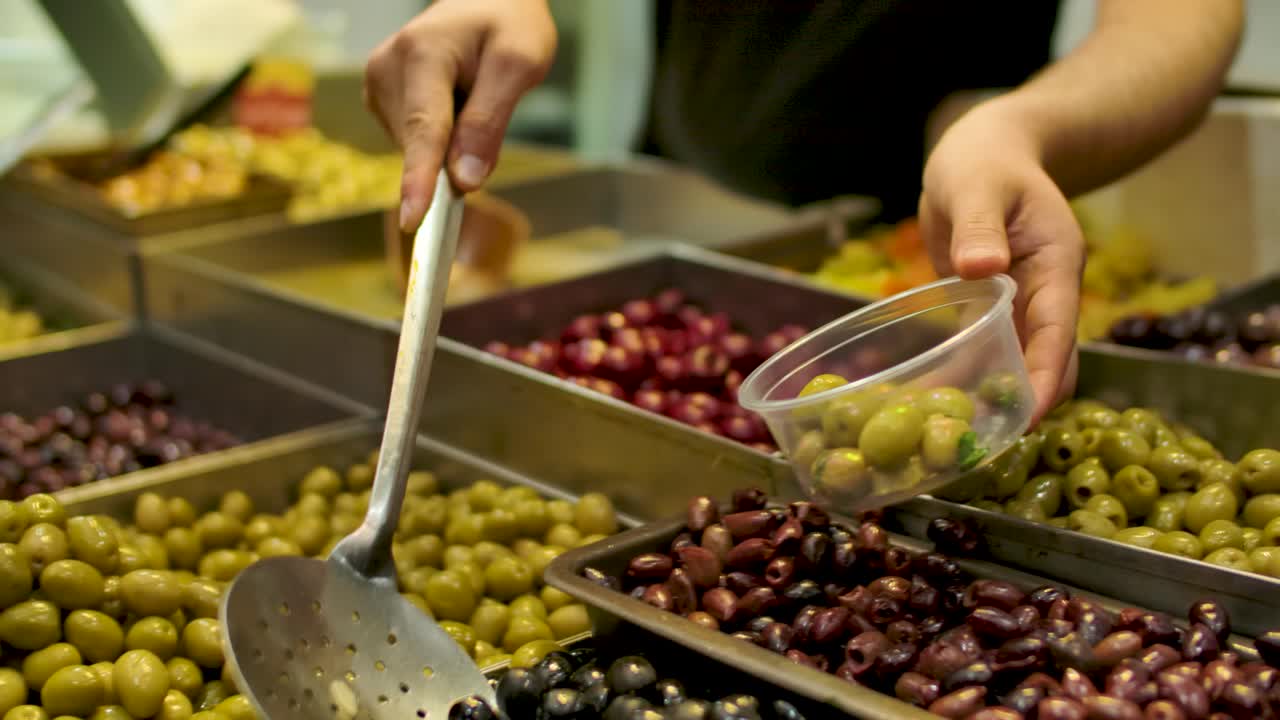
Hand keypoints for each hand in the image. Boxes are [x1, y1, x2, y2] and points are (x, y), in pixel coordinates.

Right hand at [365, 0, 556, 232]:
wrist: (486, 1)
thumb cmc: (507, 24)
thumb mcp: (519, 63)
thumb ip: (489, 121)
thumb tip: (465, 180)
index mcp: (422, 53)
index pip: (425, 129)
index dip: (420, 179)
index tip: (413, 220)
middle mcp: (388, 67)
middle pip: (423, 145)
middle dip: (456, 154)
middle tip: (490, 107)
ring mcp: (378, 83)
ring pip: (417, 148)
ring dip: (450, 142)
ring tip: (470, 92)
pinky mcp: (380, 97)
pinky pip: (414, 141)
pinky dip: (439, 137)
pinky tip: (454, 102)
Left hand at [918, 99, 1084, 423]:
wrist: (985, 151)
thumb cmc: (985, 160)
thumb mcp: (980, 185)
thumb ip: (981, 225)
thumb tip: (982, 268)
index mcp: (1055, 265)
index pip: (1058, 331)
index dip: (1044, 376)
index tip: (1029, 416)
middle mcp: (1043, 293)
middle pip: (1045, 362)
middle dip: (1022, 404)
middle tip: (981, 444)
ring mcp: (1018, 305)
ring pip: (1014, 365)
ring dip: (989, 399)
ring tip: (949, 439)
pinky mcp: (989, 310)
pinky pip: (982, 353)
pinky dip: (961, 379)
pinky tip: (927, 406)